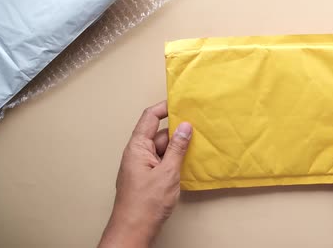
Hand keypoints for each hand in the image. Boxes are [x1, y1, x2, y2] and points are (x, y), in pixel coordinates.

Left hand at [98, 101, 192, 247]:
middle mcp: (137, 153)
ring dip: (178, 147)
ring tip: (198, 145)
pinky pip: (163, 161)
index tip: (181, 102)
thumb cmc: (146, 203)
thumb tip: (185, 126)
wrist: (134, 230)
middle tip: (198, 127)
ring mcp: (143, 166)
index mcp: (137, 147)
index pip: (150, 117)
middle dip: (177, 130)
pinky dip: (175, 160)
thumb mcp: (167, 172)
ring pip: (163, 149)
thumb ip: (177, 148)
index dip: (164, 107)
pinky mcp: (148, 177)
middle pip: (159, 133)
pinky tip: (189, 162)